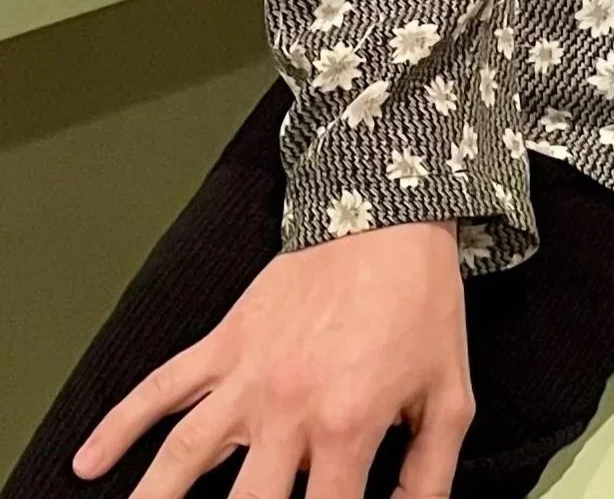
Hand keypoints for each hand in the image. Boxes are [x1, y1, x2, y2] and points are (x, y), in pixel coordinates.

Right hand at [73, 218, 472, 498]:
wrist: (392, 218)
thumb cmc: (422, 305)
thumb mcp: (448, 392)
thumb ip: (429, 472)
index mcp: (346, 426)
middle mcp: (287, 409)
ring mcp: (247, 377)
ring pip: (182, 458)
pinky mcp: (225, 344)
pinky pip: (161, 386)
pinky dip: (119, 423)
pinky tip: (88, 461)